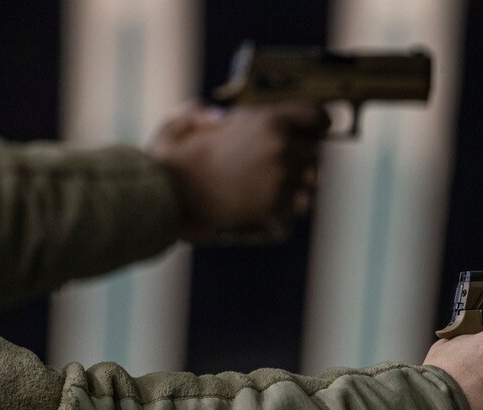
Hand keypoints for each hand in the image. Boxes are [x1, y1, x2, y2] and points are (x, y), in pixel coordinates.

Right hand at [149, 101, 328, 241]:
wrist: (166, 197)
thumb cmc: (171, 161)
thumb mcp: (185, 122)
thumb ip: (204, 114)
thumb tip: (216, 119)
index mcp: (271, 122)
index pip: (316, 116)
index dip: (317, 123)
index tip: (316, 129)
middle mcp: (283, 150)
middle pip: (314, 157)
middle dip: (299, 162)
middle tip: (274, 170)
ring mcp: (282, 185)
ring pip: (308, 191)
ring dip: (292, 193)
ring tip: (264, 195)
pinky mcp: (276, 214)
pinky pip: (290, 218)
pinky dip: (276, 220)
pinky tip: (254, 215)